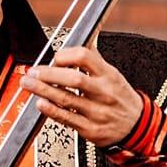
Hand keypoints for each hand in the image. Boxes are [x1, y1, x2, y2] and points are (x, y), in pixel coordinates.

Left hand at [19, 46, 143, 147]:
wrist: (137, 127)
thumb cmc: (121, 98)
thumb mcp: (113, 75)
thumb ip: (94, 60)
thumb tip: (83, 38)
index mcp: (109, 75)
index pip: (85, 57)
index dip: (65, 55)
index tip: (54, 57)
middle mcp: (104, 92)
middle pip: (73, 79)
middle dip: (48, 74)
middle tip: (33, 72)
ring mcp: (97, 112)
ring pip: (66, 99)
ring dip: (43, 90)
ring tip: (28, 84)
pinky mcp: (90, 129)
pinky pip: (67, 119)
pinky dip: (51, 110)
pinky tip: (40, 103)